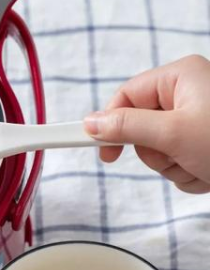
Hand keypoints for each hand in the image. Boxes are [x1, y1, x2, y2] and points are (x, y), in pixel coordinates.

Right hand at [84, 55, 209, 193]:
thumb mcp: (173, 133)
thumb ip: (126, 127)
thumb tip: (90, 123)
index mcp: (180, 78)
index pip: (125, 97)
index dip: (108, 123)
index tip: (93, 146)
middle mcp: (187, 95)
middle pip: (139, 127)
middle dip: (156, 151)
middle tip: (176, 154)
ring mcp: (195, 120)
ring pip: (156, 150)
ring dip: (173, 166)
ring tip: (198, 164)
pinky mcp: (201, 143)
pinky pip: (174, 162)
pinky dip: (187, 173)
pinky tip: (206, 171)